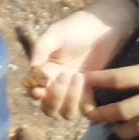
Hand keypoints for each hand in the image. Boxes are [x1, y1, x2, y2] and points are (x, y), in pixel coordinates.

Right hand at [25, 0, 136, 120]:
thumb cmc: (79, 26)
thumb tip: (32, 70)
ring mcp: (75, 90)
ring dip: (70, 101)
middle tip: (63, 77)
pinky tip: (90, 84)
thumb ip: (41, 49)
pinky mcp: (92, 92)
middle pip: (49, 108)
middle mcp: (58, 84)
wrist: (106, 26)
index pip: (34, 90)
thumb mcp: (56, 33)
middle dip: (53, 99)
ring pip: (66, 113)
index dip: (36, 93)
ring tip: (79, 76)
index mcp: (45, 70)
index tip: (41, 87)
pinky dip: (86, 105)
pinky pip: (86, 110)